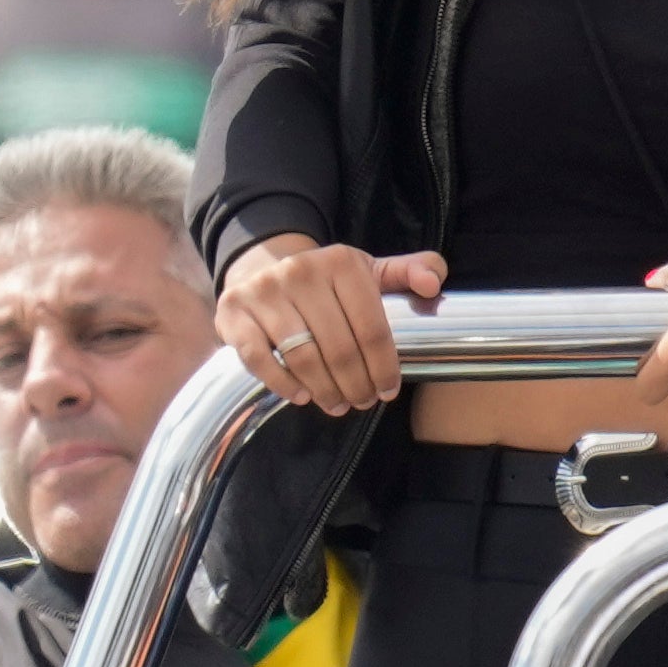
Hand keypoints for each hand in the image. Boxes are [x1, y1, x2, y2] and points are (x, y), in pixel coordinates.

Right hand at [219, 234, 437, 414]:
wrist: (262, 270)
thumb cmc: (326, 283)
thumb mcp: (368, 272)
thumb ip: (408, 272)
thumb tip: (433, 284)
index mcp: (341, 262)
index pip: (372, 328)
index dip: (384, 367)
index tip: (388, 390)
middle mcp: (301, 271)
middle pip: (340, 349)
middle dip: (357, 385)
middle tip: (363, 401)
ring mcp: (264, 292)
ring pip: (304, 358)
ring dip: (326, 390)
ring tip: (338, 404)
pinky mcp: (234, 313)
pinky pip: (261, 360)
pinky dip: (284, 384)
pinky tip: (302, 395)